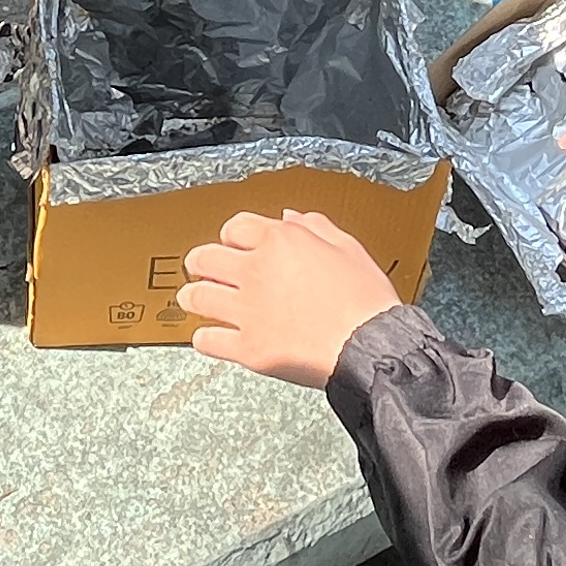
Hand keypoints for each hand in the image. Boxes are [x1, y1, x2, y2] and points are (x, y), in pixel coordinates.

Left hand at [182, 206, 401, 383]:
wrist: (372, 346)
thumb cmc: (366, 300)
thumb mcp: (347, 248)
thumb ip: (315, 228)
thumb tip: (291, 218)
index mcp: (280, 242)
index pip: (234, 227)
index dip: (231, 235)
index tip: (233, 243)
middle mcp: (256, 272)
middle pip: (204, 258)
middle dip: (200, 262)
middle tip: (201, 268)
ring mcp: (249, 311)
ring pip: (197, 297)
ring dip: (193, 296)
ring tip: (193, 299)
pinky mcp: (249, 348)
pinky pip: (208, 340)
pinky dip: (204, 338)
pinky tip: (208, 336)